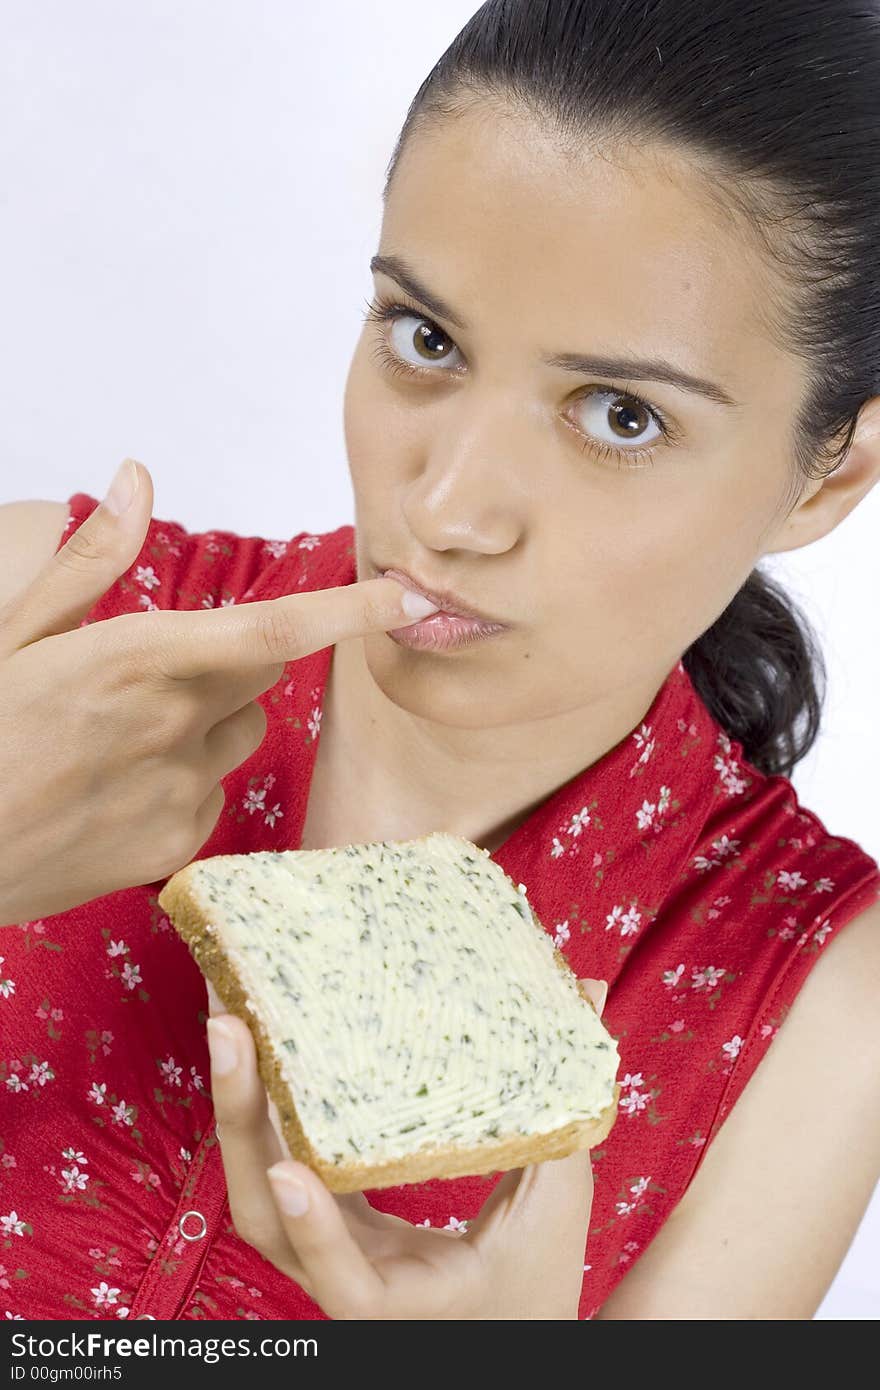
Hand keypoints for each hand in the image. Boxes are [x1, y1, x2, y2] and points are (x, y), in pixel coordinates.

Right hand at [0, 458, 430, 924]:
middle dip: (233, 659)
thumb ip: (90, 560)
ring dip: (207, 721)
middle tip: (149, 673)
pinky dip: (185, 783)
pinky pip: (213, 796)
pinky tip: (115, 790)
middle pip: (261, 674)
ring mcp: (178, 794)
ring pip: (239, 735)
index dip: (349, 612)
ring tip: (119, 738)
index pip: (271, 632)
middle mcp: (171, 725)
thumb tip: (138, 477)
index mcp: (134, 660)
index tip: (407, 598)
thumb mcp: (11, 632)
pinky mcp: (176, 847)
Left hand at [205, 976, 607, 1319]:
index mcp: (408, 1298)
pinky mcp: (317, 1218)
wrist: (495, 1326)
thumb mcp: (556, 1204)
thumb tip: (590, 990)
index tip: (293, 1172)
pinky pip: (273, 1162)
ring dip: (233, 1101)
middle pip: (265, 1216)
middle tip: (230, 1024)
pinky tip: (253, 1037)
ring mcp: (322, 1250)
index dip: (318, 1234)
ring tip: (228, 1009)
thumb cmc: (532, 1278)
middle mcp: (347, 1279)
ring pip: (255, 1188)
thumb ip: (562, 1108)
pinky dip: (256, 1104)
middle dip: (239, 1117)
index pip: (348, 1284)